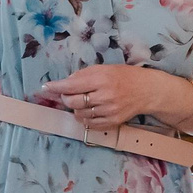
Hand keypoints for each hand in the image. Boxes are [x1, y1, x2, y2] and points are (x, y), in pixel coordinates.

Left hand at [37, 64, 170, 131]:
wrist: (147, 91)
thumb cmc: (125, 76)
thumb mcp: (105, 68)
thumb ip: (85, 74)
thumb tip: (66, 82)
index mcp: (102, 79)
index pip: (72, 85)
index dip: (57, 87)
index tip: (46, 87)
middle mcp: (104, 96)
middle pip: (73, 102)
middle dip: (66, 98)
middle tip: (68, 94)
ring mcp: (108, 111)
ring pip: (79, 114)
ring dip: (75, 109)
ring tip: (83, 101)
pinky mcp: (112, 122)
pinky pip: (89, 124)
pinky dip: (84, 118)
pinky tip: (89, 110)